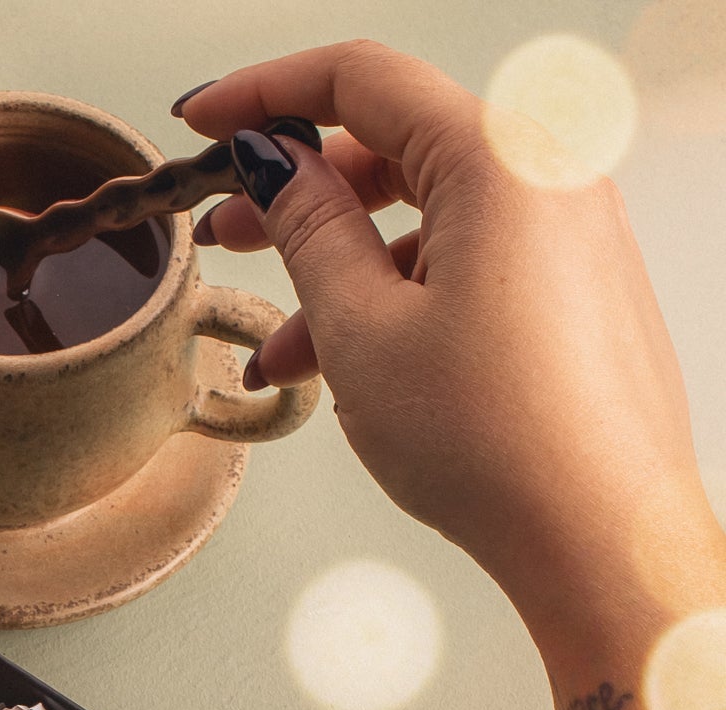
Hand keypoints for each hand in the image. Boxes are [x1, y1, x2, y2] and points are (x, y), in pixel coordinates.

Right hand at [180, 42, 725, 709]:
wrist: (600, 533)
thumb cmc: (496, 440)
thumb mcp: (360, 330)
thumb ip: (309, 232)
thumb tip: (274, 168)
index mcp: (500, 157)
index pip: (363, 81)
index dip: (266, 94)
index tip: (203, 122)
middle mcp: (548, 174)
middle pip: (396, 147)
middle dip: (297, 191)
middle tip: (224, 229)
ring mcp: (568, 231)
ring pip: (425, 218)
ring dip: (340, 268)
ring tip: (278, 344)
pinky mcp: (572, 287)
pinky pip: (466, 262)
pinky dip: (396, 297)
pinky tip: (344, 364)